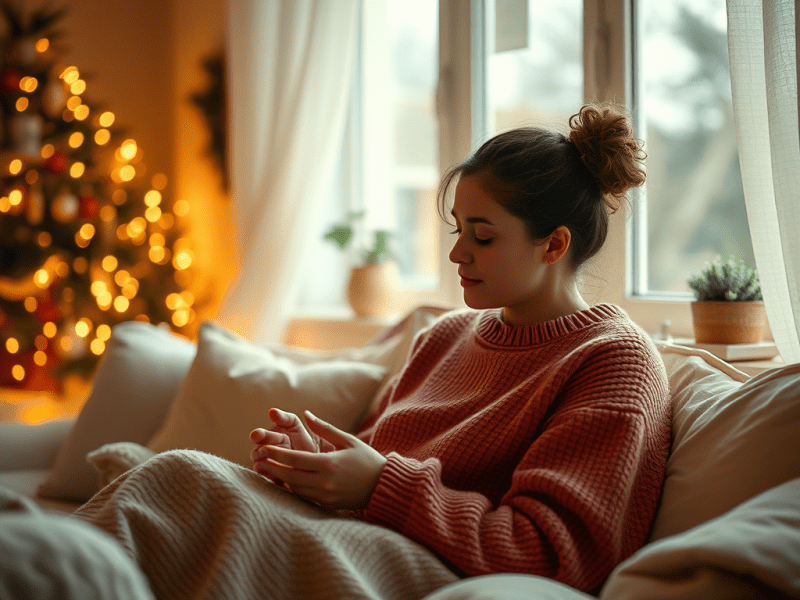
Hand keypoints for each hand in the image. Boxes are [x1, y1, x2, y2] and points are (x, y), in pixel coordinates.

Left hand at [251, 410, 386, 509]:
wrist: (384, 486)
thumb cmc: (367, 460)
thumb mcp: (348, 440)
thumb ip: (324, 429)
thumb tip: (306, 415)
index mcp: (329, 463)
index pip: (295, 458)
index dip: (276, 454)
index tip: (264, 448)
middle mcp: (325, 482)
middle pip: (290, 476)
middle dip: (273, 468)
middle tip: (258, 460)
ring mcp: (326, 496)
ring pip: (295, 488)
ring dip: (281, 479)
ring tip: (268, 470)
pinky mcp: (327, 505)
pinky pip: (304, 497)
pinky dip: (294, 489)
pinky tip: (286, 481)